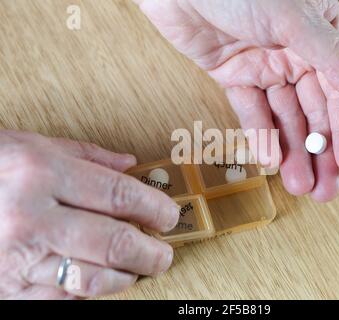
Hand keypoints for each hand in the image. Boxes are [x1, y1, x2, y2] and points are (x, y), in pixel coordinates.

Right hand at [0, 130, 178, 298]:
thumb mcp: (34, 146)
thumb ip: (87, 156)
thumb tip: (130, 165)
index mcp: (41, 173)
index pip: (120, 194)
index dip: (155, 208)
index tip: (169, 216)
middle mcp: (30, 217)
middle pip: (114, 243)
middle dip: (151, 253)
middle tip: (163, 254)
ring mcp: (16, 258)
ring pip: (92, 279)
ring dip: (125, 277)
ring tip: (135, 269)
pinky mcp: (6, 290)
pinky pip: (62, 301)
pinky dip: (89, 292)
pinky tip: (97, 279)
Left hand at [135, 0, 338, 201]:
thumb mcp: (292, 17)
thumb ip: (330, 56)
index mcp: (320, 36)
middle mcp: (295, 53)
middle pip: (314, 112)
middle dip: (320, 152)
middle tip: (326, 189)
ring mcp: (264, 66)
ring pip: (284, 117)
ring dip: (292, 151)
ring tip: (300, 185)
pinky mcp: (235, 75)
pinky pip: (251, 110)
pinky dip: (260, 133)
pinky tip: (270, 159)